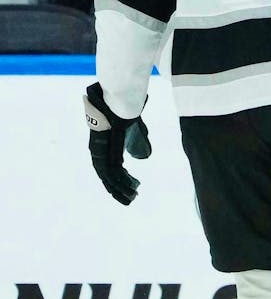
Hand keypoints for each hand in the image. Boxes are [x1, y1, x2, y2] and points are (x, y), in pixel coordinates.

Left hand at [84, 83, 150, 204]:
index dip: (120, 181)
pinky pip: (112, 170)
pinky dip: (122, 181)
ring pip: (109, 177)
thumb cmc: (126, 110)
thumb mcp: (134, 131)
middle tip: (131, 200)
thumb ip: (137, 143)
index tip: (132, 189)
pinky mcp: (106, 148)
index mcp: (103, 147)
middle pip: (107, 177)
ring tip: (133, 198)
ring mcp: (100, 150)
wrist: (121, 98)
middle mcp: (99, 151)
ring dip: (121, 189)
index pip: (110, 169)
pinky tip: (131, 187)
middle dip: (119, 190)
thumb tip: (142, 158)